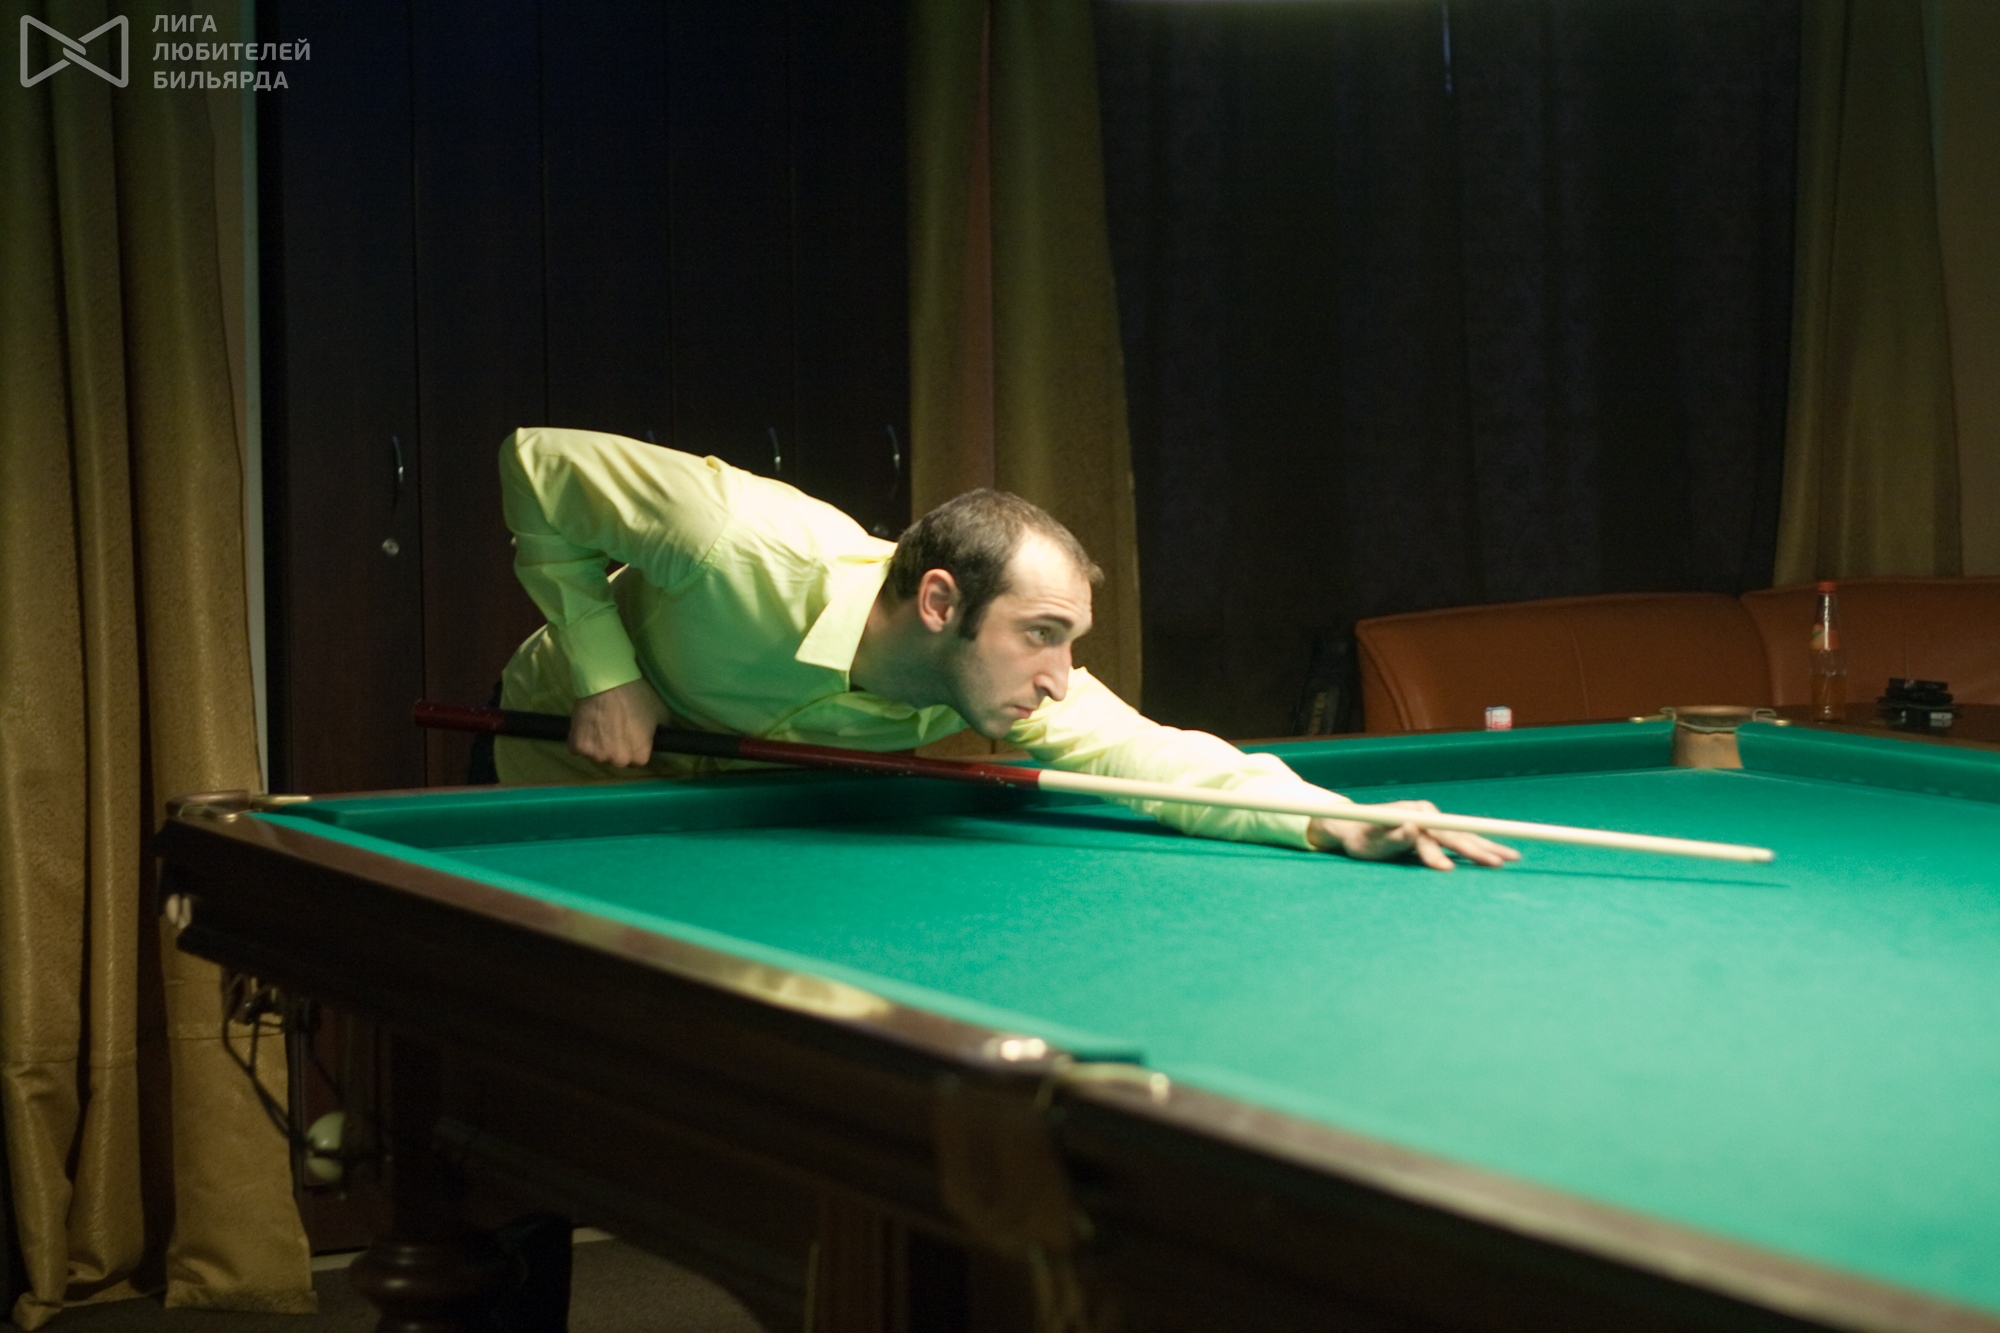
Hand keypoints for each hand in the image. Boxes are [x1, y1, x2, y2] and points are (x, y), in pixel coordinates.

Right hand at [569, 678, 671, 767]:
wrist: (607, 681)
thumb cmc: (636, 696)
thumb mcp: (660, 712)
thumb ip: (662, 730)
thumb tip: (662, 736)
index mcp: (640, 757)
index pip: (637, 759)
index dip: (634, 746)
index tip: (630, 733)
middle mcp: (618, 761)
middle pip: (616, 759)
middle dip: (615, 748)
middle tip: (614, 728)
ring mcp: (596, 755)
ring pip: (596, 755)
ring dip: (597, 745)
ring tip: (599, 724)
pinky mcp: (577, 747)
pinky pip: (578, 749)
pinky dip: (580, 740)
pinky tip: (585, 725)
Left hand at [1307, 799, 1520, 870]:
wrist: (1356, 829)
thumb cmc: (1363, 837)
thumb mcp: (1373, 840)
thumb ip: (1393, 836)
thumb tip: (1411, 827)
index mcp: (1416, 814)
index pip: (1440, 833)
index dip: (1454, 848)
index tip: (1464, 864)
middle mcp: (1429, 815)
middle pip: (1458, 835)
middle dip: (1479, 850)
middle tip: (1500, 865)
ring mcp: (1434, 822)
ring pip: (1465, 836)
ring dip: (1488, 846)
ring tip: (1513, 857)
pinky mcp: (1436, 832)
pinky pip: (1462, 839)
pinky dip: (1481, 846)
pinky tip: (1496, 854)